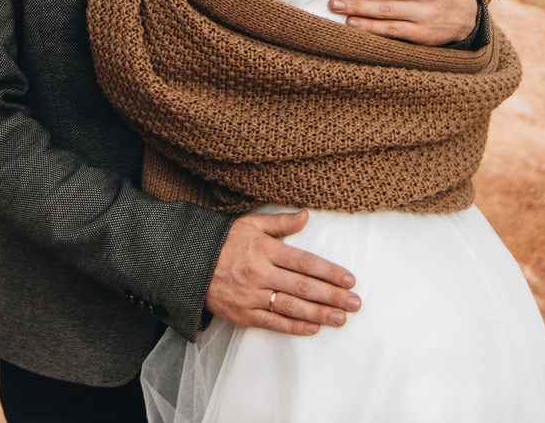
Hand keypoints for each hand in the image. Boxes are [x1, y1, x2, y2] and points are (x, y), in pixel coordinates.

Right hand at [205, 211, 358, 335]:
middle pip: (304, 287)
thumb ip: (280, 222)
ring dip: (320, 314)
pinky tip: (313, 328)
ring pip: (292, 307)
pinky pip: (273, 323)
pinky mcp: (243, 314)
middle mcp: (260, 273)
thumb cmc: (224, 242)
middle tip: (355, 303)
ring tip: (341, 318)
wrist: (189, 264)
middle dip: (333, 297)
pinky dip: (294, 327)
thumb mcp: (251, 224)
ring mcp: (251, 296)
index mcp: (265, 249)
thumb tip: (307, 215)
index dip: (329, 272)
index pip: (305, 262)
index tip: (349, 280)